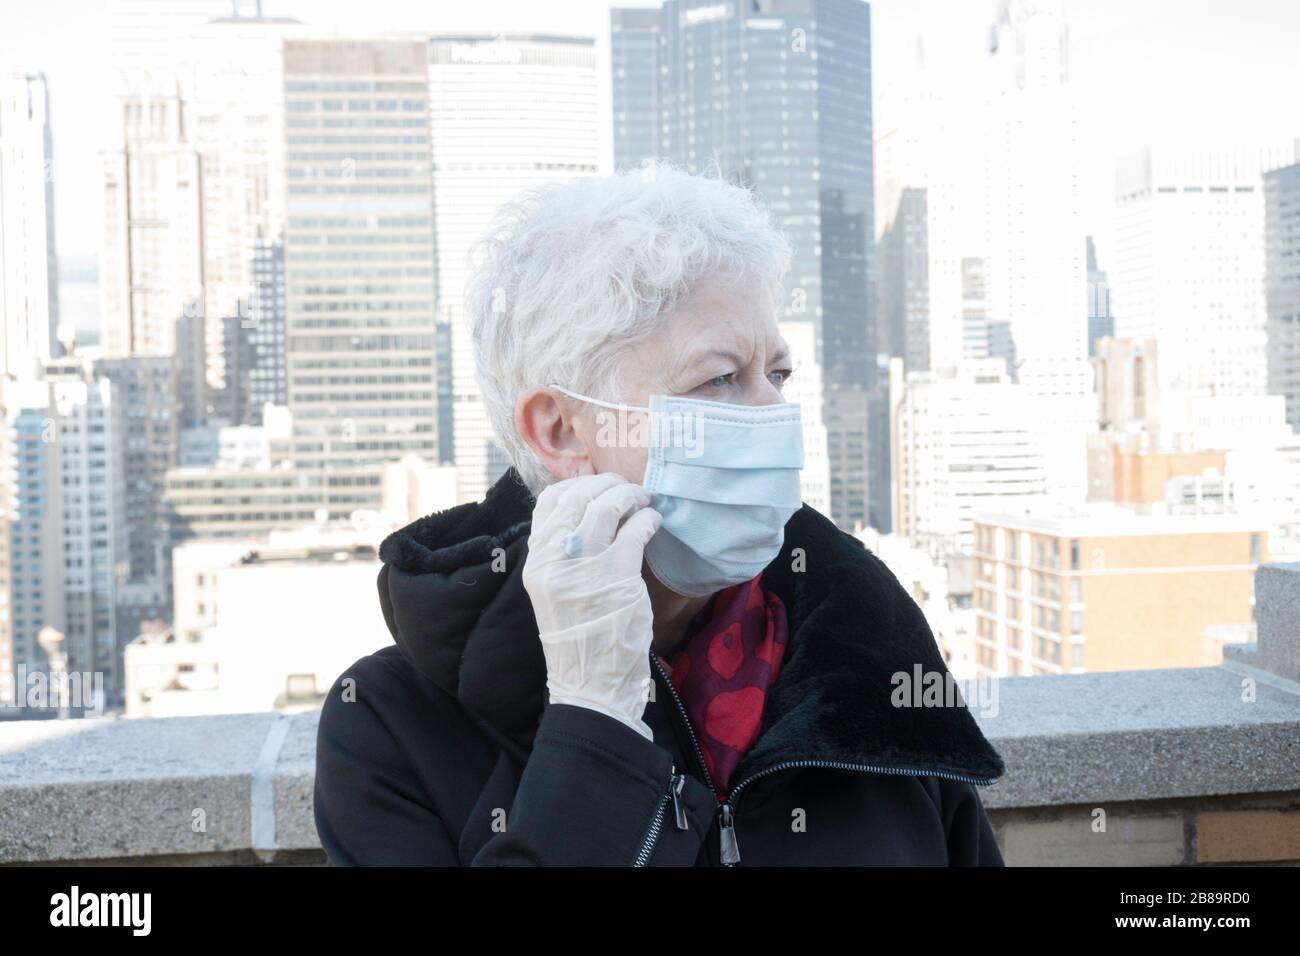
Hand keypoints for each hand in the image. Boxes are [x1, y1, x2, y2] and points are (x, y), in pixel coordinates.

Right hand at [522, 473, 662, 739]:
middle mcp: (556, 561)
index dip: (576, 485)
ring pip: (606, 508)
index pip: (548, 502)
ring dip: (630, 497)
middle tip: (627, 489)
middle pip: (578, 497)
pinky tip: (653, 522)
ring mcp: (586, 570)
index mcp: (537, 563)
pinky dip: (648, 519)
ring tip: (643, 502)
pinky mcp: (618, 580)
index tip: (597, 487)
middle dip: (607, 485)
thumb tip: (587, 512)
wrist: (590, 685)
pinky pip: (634, 532)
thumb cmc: (578, 637)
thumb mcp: (554, 591)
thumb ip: (563, 554)